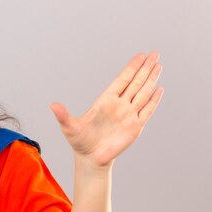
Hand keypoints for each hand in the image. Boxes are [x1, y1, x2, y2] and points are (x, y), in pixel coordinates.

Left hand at [51, 51, 163, 167]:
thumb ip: (63, 115)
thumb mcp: (69, 127)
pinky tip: (159, 89)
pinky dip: (153, 100)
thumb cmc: (79, 141)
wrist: (90, 158)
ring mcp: (128, 115)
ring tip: (159, 65)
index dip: (131, 68)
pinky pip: (147, 111)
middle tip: (154, 54)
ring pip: (143, 93)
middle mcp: (119, 105)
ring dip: (151, 79)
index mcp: (105, 101)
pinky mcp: (135, 127)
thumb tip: (52, 105)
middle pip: (135, 83)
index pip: (121, 80)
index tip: (140, 56)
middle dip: (145, 68)